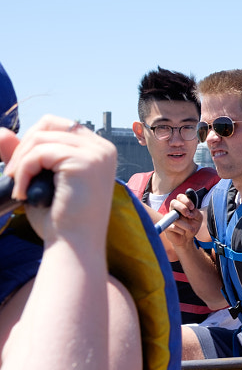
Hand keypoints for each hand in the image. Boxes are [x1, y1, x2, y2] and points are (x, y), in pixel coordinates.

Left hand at [0, 116, 115, 247]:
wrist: (74, 246)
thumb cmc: (60, 220)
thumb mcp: (40, 179)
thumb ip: (24, 155)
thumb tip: (0, 132)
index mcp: (99, 151)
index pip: (58, 125)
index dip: (33, 142)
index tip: (21, 171)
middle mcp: (103, 148)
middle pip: (49, 123)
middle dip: (24, 147)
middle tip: (14, 176)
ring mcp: (97, 154)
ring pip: (41, 138)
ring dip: (21, 163)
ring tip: (20, 189)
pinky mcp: (86, 162)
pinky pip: (40, 152)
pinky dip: (24, 171)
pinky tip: (24, 193)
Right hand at [164, 192, 202, 247]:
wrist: (187, 239)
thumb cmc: (191, 227)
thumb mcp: (198, 219)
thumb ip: (196, 213)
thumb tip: (190, 212)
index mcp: (182, 206)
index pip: (180, 197)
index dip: (186, 200)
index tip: (192, 207)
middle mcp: (174, 210)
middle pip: (173, 202)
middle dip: (182, 208)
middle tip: (188, 215)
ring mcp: (169, 218)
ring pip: (176, 218)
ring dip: (186, 225)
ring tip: (190, 229)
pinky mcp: (166, 226)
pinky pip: (174, 227)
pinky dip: (181, 230)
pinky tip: (183, 232)